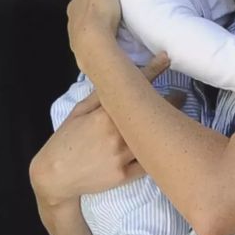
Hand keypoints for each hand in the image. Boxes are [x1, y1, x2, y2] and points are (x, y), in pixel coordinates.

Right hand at [30, 54, 168, 204]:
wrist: (54, 175)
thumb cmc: (66, 139)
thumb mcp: (78, 111)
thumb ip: (99, 96)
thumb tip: (117, 78)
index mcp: (104, 115)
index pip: (131, 90)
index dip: (152, 71)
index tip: (166, 59)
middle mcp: (116, 134)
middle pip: (150, 114)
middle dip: (170, 102)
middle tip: (180, 96)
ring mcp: (121, 156)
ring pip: (153, 139)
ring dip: (166, 128)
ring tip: (176, 120)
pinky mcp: (124, 175)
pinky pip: (148, 163)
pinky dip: (157, 153)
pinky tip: (164, 146)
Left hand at [67, 0, 120, 70]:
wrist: (94, 43)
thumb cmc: (101, 8)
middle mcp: (74, 10)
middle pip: (89, 1)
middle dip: (101, 1)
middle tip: (119, 2)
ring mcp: (77, 29)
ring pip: (90, 19)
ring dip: (102, 19)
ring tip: (118, 21)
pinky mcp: (83, 46)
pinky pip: (94, 37)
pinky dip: (102, 35)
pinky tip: (113, 38)